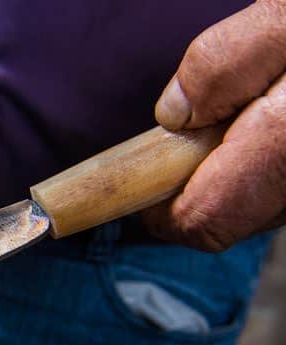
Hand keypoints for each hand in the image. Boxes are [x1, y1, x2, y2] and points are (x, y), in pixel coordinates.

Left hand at [143, 0, 285, 251]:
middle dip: (192, 187)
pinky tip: (275, 118)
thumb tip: (173, 114)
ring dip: (232, 173)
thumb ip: (228, 62)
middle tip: (190, 133)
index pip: (203, 220)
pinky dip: (266, 165)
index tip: (134, 185)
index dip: (158, 210)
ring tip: (246, 111)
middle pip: (229, 219)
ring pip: (260, 207)